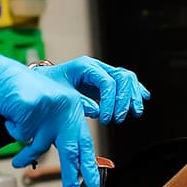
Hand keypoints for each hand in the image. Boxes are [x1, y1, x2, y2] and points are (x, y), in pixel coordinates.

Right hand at [0, 52, 100, 186]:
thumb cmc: (21, 93)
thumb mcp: (45, 113)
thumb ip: (56, 132)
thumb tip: (71, 160)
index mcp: (72, 108)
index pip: (84, 141)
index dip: (87, 164)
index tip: (92, 182)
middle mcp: (65, 108)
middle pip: (70, 150)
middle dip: (71, 176)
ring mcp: (49, 108)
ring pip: (39, 146)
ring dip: (25, 156)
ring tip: (17, 162)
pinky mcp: (31, 109)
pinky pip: (21, 135)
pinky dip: (14, 129)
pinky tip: (12, 117)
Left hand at [34, 57, 149, 124]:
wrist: (43, 82)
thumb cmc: (48, 88)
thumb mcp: (59, 95)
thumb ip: (77, 102)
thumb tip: (96, 111)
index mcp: (85, 67)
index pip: (108, 81)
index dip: (110, 102)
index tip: (105, 119)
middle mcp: (97, 67)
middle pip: (122, 78)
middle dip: (124, 101)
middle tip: (117, 120)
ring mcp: (103, 73)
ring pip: (128, 79)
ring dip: (133, 97)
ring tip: (134, 113)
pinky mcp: (106, 81)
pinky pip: (127, 82)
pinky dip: (136, 90)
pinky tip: (144, 98)